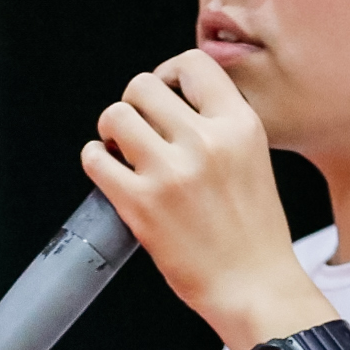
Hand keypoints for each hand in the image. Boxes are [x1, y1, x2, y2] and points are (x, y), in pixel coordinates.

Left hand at [81, 49, 332, 349]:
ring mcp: (171, 172)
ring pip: (115, 115)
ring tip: (122, 151)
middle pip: (143, 86)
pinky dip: (95, 160)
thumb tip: (172, 100)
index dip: (169, 74)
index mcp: (241, 126)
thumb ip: (219, 126)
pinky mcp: (141, 204)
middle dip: (135, 105)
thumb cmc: (255, 233)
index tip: (164, 95)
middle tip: (140, 131)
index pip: (193, 62)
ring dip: (111, 130)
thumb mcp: (253, 159)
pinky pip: (95, 159)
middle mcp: (206, 141)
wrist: (255, 287)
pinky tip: (109, 171)